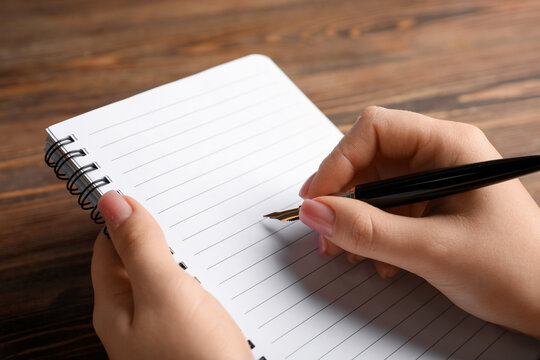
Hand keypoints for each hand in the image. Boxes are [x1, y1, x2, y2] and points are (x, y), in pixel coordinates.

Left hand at [91, 191, 251, 359]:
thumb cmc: (195, 355)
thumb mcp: (165, 290)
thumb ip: (140, 246)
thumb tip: (111, 201)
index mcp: (115, 306)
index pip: (108, 247)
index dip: (123, 217)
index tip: (147, 191)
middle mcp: (133, 320)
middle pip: (136, 262)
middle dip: (156, 235)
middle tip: (183, 209)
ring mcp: (160, 331)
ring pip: (163, 279)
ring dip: (181, 256)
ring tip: (205, 235)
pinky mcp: (187, 338)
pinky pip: (184, 298)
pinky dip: (196, 279)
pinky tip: (216, 273)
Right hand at [298, 106, 539, 338]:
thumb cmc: (512, 270)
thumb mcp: (433, 250)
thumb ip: (368, 231)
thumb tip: (314, 212)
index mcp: (449, 146)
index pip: (374, 130)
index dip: (338, 160)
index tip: (317, 199)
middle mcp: (439, 156)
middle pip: (368, 158)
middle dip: (342, 196)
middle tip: (325, 232)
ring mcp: (434, 181)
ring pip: (373, 186)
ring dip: (354, 220)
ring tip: (351, 254)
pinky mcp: (430, 206)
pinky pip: (385, 209)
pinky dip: (372, 233)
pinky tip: (380, 262)